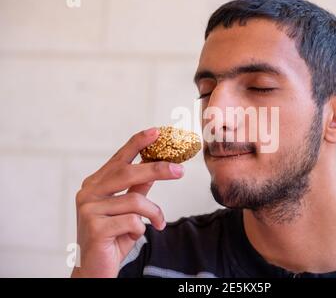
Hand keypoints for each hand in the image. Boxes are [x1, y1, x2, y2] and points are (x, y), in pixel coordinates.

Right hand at [71, 128, 183, 276]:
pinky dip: (142, 229)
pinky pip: (132, 221)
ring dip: (154, 214)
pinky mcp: (94, 227)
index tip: (156, 131)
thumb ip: (138, 188)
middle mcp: (88, 193)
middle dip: (157, 170)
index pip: (119, 158)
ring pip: (135, 201)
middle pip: (128, 173)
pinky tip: (135, 235)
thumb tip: (156, 167)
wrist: (95, 270)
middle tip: (180, 171)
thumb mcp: (128, 210)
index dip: (137, 143)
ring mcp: (89, 209)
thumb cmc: (112, 238)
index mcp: (95, 184)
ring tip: (157, 223)